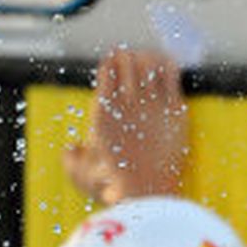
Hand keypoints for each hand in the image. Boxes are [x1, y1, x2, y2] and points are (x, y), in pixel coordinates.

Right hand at [62, 49, 187, 204]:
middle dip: (128, 56)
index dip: (110, 60)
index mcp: (103, 111)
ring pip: (149, 65)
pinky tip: (167, 62)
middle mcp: (127, 102)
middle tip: (131, 54)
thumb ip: (73, 159)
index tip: (113, 57)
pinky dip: (167, 65)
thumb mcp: (82, 175)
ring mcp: (152, 104)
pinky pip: (171, 76)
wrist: (146, 191)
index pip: (106, 71)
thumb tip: (71, 148)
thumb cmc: (114, 185)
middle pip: (128, 62)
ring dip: (147, 57)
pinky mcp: (174, 110)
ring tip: (148, 56)